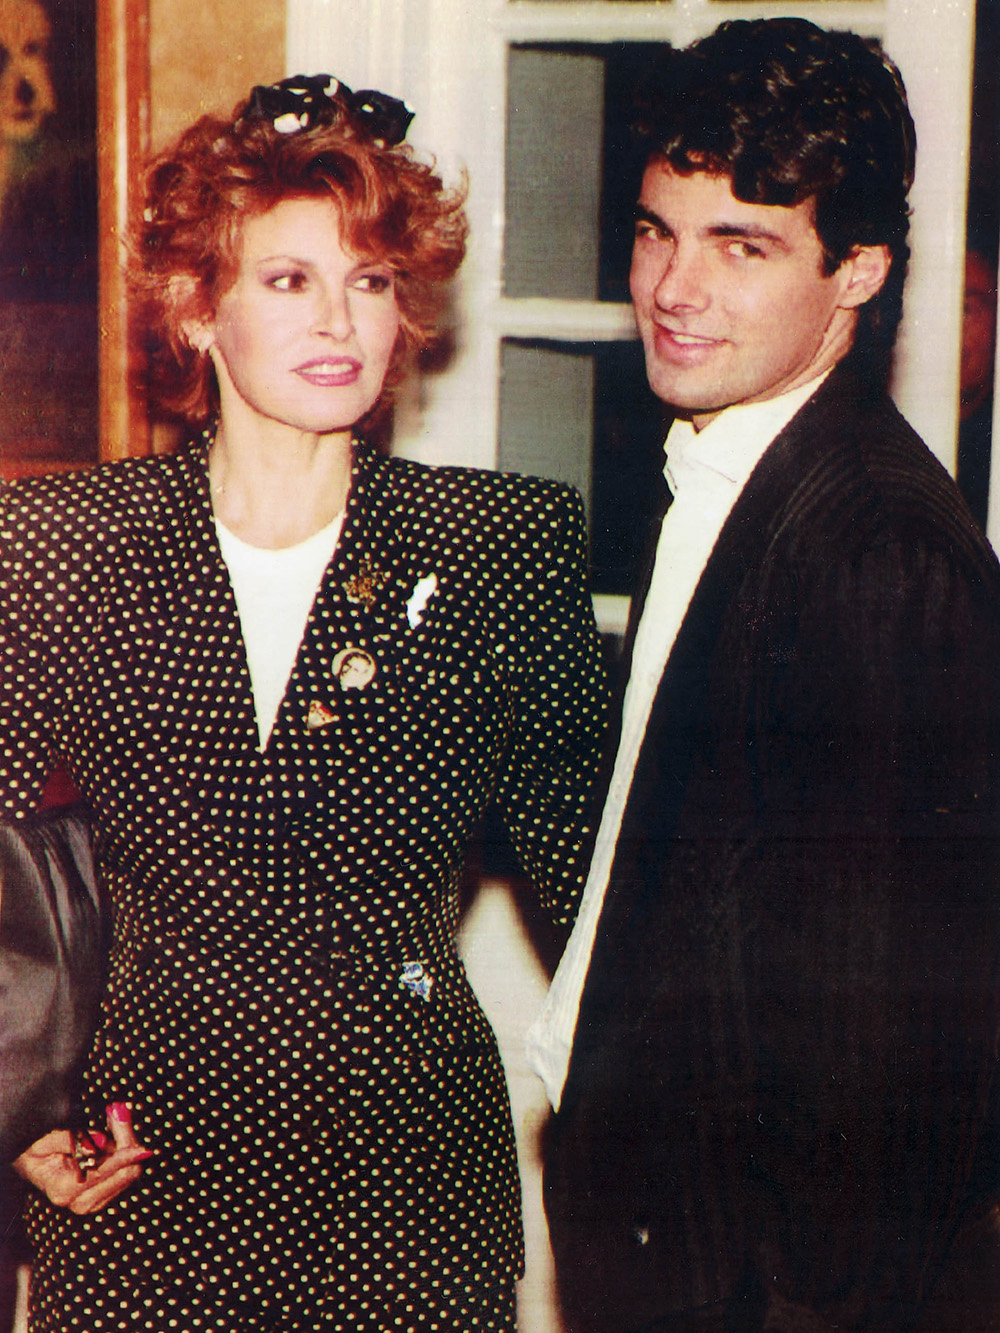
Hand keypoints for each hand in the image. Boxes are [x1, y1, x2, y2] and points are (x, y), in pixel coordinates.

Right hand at [12, 1102, 155, 1213]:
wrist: (29, 1167)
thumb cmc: (35, 1153)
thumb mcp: (44, 1141)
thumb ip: (70, 1140)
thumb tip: (100, 1142)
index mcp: (65, 1189)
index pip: (104, 1173)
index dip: (123, 1156)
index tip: (141, 1146)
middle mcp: (80, 1202)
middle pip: (124, 1174)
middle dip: (127, 1142)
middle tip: (120, 1114)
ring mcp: (92, 1202)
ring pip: (129, 1174)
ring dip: (126, 1145)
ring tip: (114, 1120)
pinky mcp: (101, 1197)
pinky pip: (125, 1174)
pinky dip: (124, 1153)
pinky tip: (113, 1135)